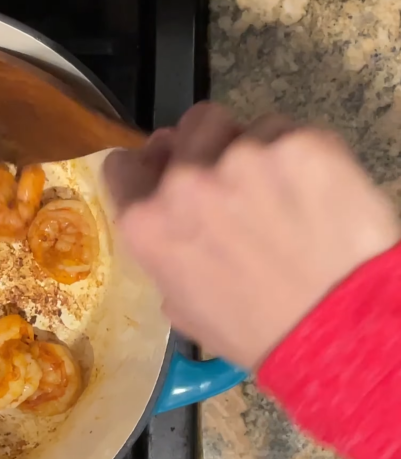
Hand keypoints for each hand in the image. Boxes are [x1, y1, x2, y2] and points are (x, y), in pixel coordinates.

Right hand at [103, 102, 400, 368]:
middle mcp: (185, 181)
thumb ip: (164, 252)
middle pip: (188, 128)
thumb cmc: (254, 331)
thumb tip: (171, 224)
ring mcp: (243, 156)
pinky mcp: (299, 143)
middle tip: (234, 180)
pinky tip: (314, 193)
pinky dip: (302, 156)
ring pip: (245, 128)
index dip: (149, 167)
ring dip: (257, 150)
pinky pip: (293, 133)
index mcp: (148, 223)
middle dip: (207, 147)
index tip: (167, 172)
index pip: (123, 164)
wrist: (335, 330)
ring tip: (281, 191)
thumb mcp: (180, 304)